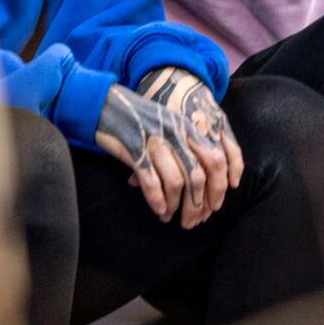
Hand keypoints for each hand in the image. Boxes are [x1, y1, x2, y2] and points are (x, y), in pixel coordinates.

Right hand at [97, 70, 241, 227]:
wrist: (105, 103)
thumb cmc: (138, 117)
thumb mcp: (168, 124)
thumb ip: (185, 146)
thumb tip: (198, 182)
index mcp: (188, 127)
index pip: (215, 161)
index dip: (218, 187)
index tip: (214, 206)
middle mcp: (176, 134)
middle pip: (198, 176)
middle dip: (198, 204)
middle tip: (193, 221)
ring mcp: (155, 141)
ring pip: (176, 182)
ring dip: (176, 206)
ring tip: (170, 217)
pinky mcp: (134, 149)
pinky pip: (151, 181)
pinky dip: (156, 200)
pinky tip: (158, 210)